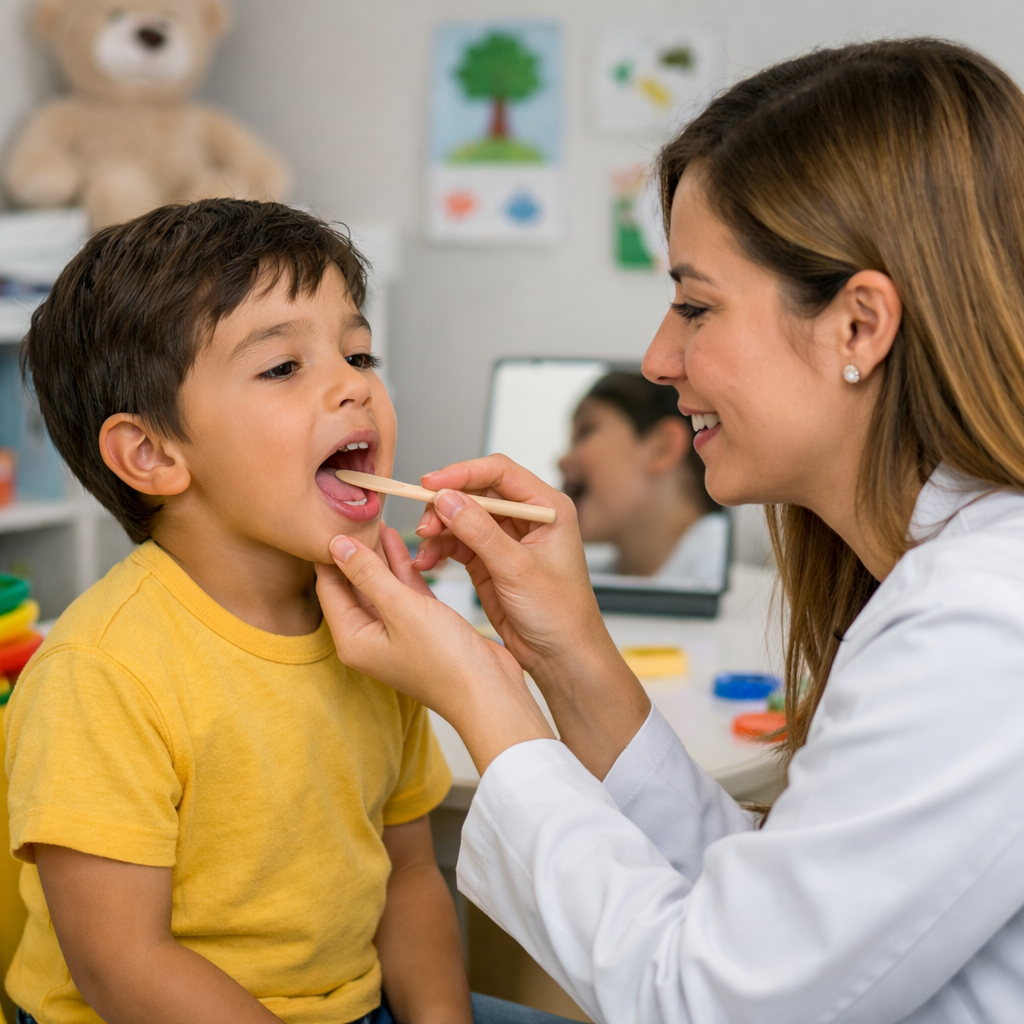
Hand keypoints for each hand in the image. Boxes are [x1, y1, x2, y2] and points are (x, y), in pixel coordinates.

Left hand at [316, 524, 553, 773]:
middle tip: (353, 512)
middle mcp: (370, 638)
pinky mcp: (422, 626)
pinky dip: (401, 567)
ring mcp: (396, 632)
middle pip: (353, 584)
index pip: (329, 587)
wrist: (489, 692)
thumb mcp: (401, 609)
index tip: (329, 519)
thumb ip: (368, 574)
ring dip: (379, 554)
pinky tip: (397, 539)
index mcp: (353, 639)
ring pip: (380, 584)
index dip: (329, 553)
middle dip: (354, 550)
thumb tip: (336, 545)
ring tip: (374, 517)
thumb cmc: (445, 660)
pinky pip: (404, 591)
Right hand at [411, 455, 607, 680]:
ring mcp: (507, 539)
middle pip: (477, 492)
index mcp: (547, 508)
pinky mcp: (489, 560)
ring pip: (463, 517)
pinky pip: (458, 543)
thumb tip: (448, 499)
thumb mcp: (518, 570)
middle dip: (446, 504)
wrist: (562, 657)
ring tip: (424, 545)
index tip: (431, 483)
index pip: (500, 472)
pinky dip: (440, 549)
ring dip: (439, 528)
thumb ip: (481, 532)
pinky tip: (427, 561)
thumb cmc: (561, 615)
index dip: (463, 473)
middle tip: (424, 521)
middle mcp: (527, 518)